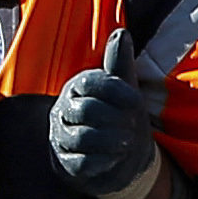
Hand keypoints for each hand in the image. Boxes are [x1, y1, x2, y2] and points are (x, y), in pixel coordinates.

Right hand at [49, 67, 174, 198]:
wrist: (125, 159)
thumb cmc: (123, 117)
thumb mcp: (126, 89)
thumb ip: (120, 62)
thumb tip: (121, 33)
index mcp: (77, 87)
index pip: (90, 82)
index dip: (115, 91)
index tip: (136, 102)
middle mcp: (63, 111)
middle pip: (85, 110)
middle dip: (115, 119)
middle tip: (132, 126)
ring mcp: (61, 139)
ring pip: (82, 138)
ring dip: (111, 141)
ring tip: (127, 142)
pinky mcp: (65, 165)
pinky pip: (82, 163)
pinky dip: (104, 162)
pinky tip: (115, 158)